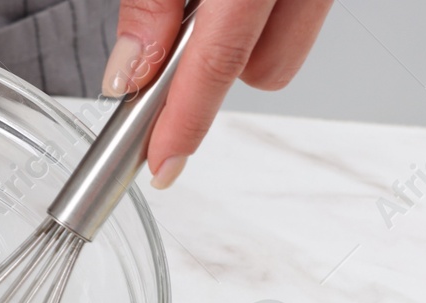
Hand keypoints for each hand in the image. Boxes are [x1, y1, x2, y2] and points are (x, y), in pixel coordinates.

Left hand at [101, 0, 331, 187]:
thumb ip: (149, 3)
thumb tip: (131, 72)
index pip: (219, 60)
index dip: (185, 120)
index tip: (161, 163)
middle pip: (270, 70)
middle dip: (220, 73)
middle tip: (174, 42)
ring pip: (284, 48)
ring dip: (242, 44)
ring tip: (205, 4)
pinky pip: (294, 17)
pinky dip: (258, 19)